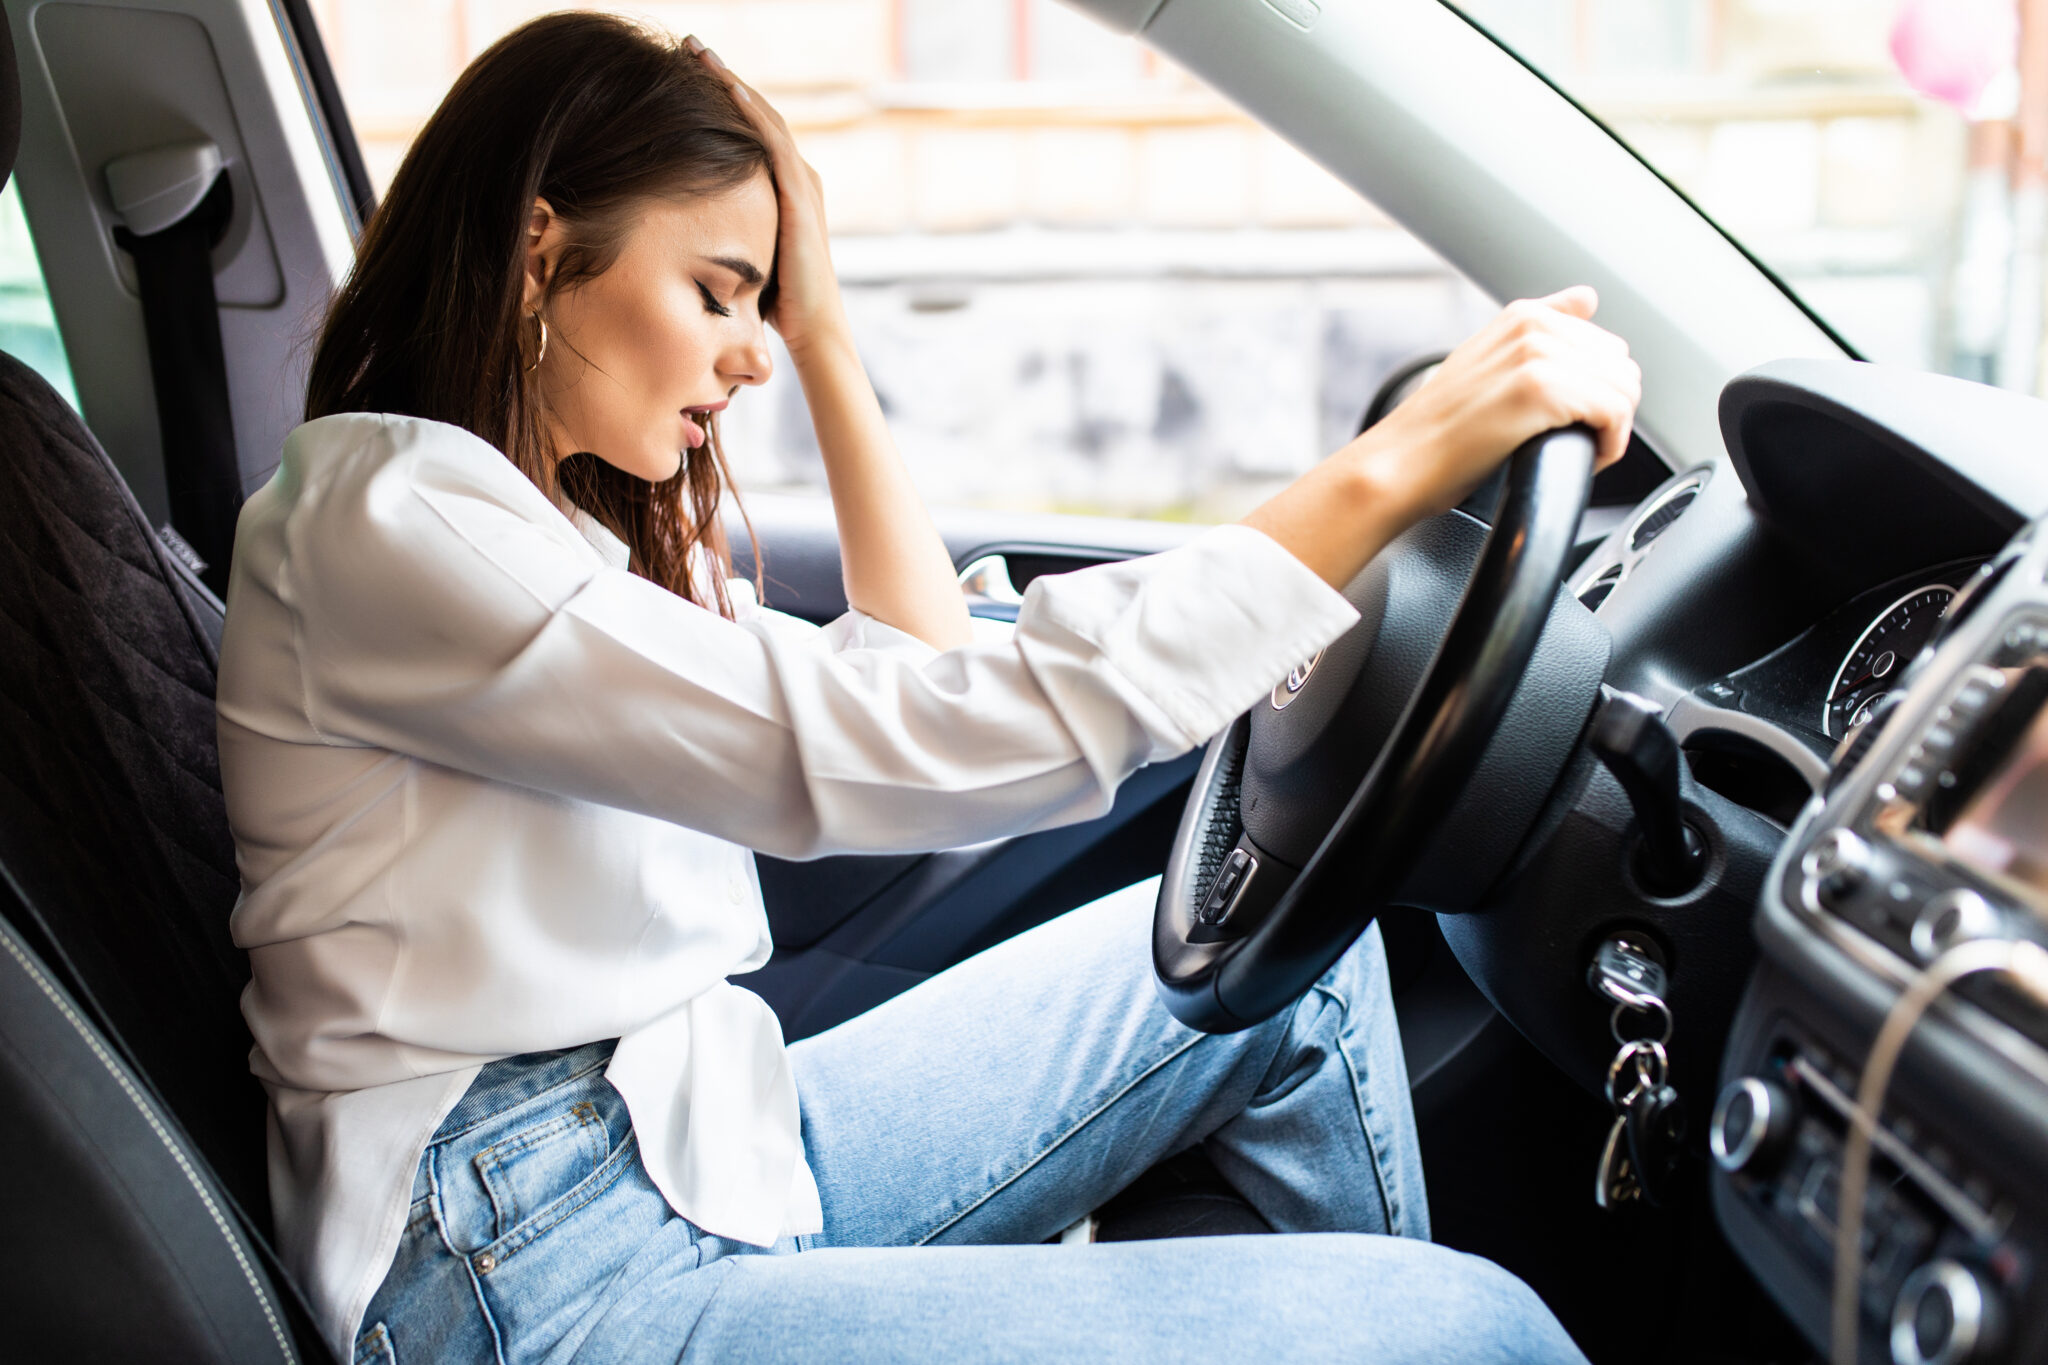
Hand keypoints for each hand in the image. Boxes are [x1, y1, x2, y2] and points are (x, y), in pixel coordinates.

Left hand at [686, 37, 847, 356]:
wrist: (815, 332)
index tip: (687, 74)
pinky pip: (774, 144)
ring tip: (700, 53)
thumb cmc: (780, 306)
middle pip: (758, 113)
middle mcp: (801, 178)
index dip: (722, 98)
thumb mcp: (748, 255)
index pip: (752, 131)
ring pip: (765, 118)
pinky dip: (752, 113)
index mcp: (787, 190)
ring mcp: (804, 185)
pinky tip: (727, 88)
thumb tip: (685, 231)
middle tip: (689, 45)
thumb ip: (729, 232)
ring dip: (732, 82)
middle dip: (723, 77)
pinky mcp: (801, 198)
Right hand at [1356, 286, 1640, 523]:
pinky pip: (1616, 415)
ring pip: (1624, 391)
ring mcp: (1537, 355)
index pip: (1607, 349)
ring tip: (1572, 450)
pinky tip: (1582, 458)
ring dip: (1609, 431)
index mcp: (1525, 316)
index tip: (1564, 421)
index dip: (1593, 393)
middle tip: (1568, 440)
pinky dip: (1608, 446)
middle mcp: (1534, 327)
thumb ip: (1542, 326)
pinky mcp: (1542, 389)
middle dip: (1606, 410)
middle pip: (1621, 369)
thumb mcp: (1487, 361)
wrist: (1401, 464)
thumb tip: (1587, 296)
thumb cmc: (1438, 430)